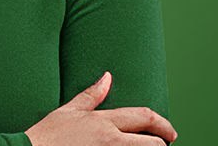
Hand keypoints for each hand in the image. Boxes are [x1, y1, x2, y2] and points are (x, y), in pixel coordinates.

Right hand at [25, 72, 176, 144]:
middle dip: (160, 145)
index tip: (170, 133)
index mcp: (103, 121)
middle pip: (154, 144)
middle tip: (159, 145)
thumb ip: (91, 95)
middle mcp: (111, 140)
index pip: (145, 117)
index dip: (163, 125)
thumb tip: (107, 77)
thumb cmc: (46, 135)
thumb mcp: (68, 111)